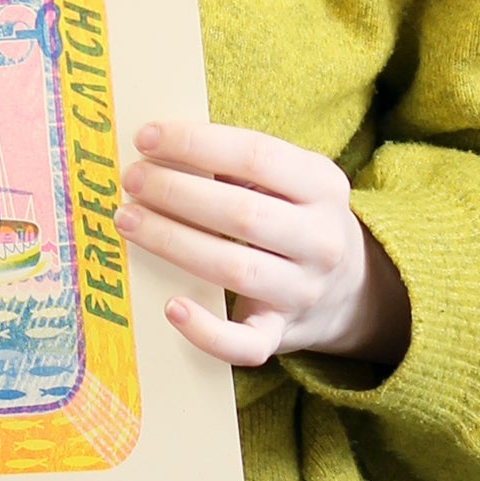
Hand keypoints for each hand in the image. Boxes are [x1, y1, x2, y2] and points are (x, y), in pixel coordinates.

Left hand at [114, 121, 407, 370]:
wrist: (352, 291)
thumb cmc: (297, 219)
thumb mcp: (293, 180)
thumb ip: (240, 163)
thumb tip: (161, 148)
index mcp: (322, 185)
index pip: (256, 155)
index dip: (196, 144)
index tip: (146, 136)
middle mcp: (320, 239)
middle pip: (241, 213)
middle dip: (176, 192)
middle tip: (132, 179)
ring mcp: (303, 291)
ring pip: (234, 269)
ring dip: (172, 242)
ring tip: (127, 220)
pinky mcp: (282, 335)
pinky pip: (245, 344)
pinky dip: (205, 330)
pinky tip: (170, 307)